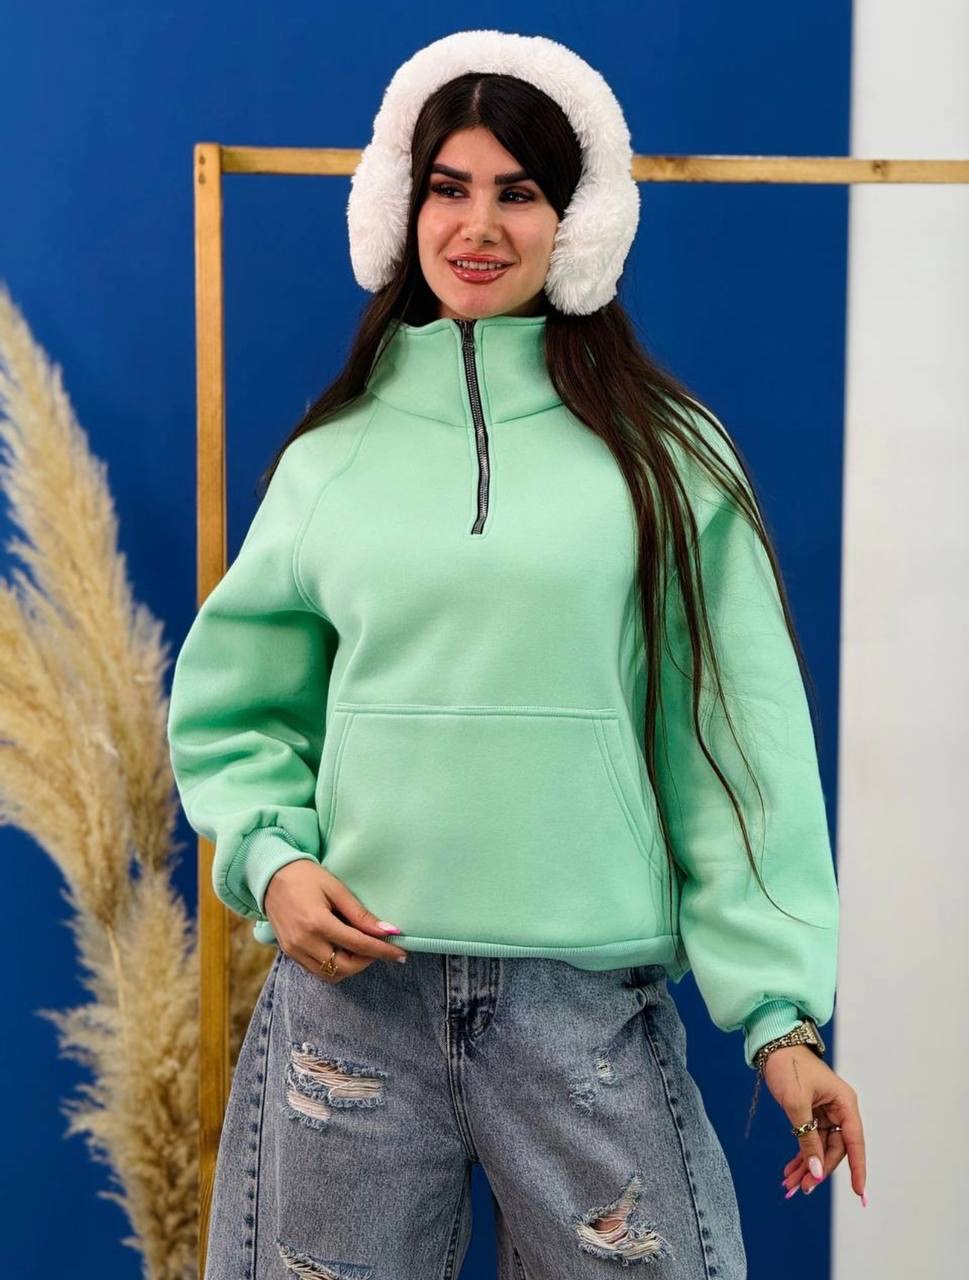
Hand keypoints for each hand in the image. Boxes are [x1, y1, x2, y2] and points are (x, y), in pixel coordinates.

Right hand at [263, 859, 407, 981]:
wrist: (270, 875)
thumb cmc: (305, 876)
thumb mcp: (336, 889)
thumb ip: (361, 914)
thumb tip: (388, 931)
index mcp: (317, 923)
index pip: (358, 945)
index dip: (383, 951)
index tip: (401, 954)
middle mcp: (304, 942)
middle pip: (345, 967)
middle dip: (367, 961)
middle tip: (379, 947)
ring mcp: (294, 950)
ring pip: (331, 975)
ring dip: (351, 966)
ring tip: (361, 947)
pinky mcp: (290, 953)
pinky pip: (317, 971)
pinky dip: (334, 966)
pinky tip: (342, 950)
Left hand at [762, 1044, 867, 1204]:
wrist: (773, 1045)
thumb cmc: (789, 1066)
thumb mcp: (796, 1103)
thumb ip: (807, 1138)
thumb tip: (816, 1169)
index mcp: (844, 1103)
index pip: (854, 1142)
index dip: (858, 1168)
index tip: (859, 1193)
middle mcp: (839, 1110)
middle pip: (834, 1149)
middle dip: (818, 1169)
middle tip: (802, 1188)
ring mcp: (825, 1113)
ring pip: (820, 1148)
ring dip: (807, 1166)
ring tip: (791, 1185)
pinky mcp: (812, 1114)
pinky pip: (810, 1140)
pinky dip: (801, 1155)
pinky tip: (790, 1171)